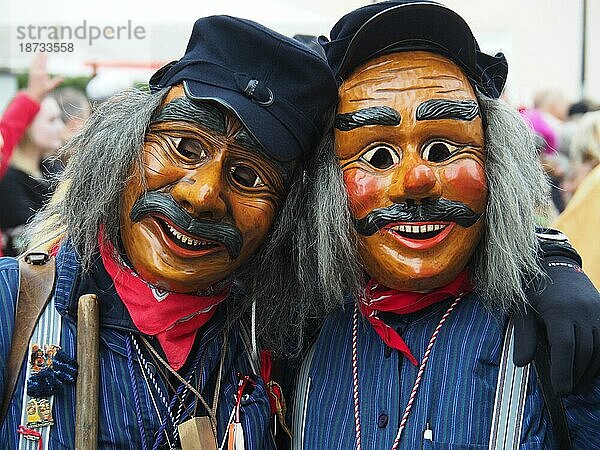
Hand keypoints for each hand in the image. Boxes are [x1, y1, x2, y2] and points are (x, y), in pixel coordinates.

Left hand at [24, 53, 62, 101]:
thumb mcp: (50, 87)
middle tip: (42, 49)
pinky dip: (35, 60)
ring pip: (35, 61)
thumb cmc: (43, 91)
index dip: (44, 57)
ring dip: (37, 56)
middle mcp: (36, 71)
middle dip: (40, 55)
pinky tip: (35, 59)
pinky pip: (33, 64)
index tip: (46, 53)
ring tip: (39, 51)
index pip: (43, 63)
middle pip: (38, 60)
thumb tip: (63, 78)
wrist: (33, 94)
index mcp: (41, 73)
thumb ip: (56, 82)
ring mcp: (32, 71)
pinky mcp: (31, 73)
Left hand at [514, 256, 599, 394]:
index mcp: (558, 310)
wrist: (554, 265)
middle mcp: (582, 310)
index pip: (564, 346)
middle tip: (566, 391)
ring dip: (589, 371)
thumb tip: (521, 362)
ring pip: (599, 350)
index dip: (563, 371)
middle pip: (584, 352)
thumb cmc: (534, 290)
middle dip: (576, 376)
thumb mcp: (522, 310)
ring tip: (576, 384)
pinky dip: (599, 359)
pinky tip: (589, 370)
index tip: (560, 390)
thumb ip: (524, 336)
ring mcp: (597, 311)